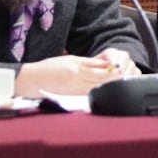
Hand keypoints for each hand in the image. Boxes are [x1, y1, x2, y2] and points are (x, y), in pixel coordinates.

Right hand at [13, 49, 137, 97]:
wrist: (33, 81)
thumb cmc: (51, 67)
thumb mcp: (71, 59)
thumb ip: (90, 63)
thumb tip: (107, 64)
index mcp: (77, 71)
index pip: (102, 73)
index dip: (114, 71)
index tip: (121, 67)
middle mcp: (78, 84)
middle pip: (103, 84)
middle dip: (115, 80)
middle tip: (123, 74)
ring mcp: (76, 93)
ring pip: (99, 90)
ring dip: (109, 86)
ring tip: (116, 80)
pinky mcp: (74, 98)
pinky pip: (91, 95)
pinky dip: (99, 91)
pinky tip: (104, 87)